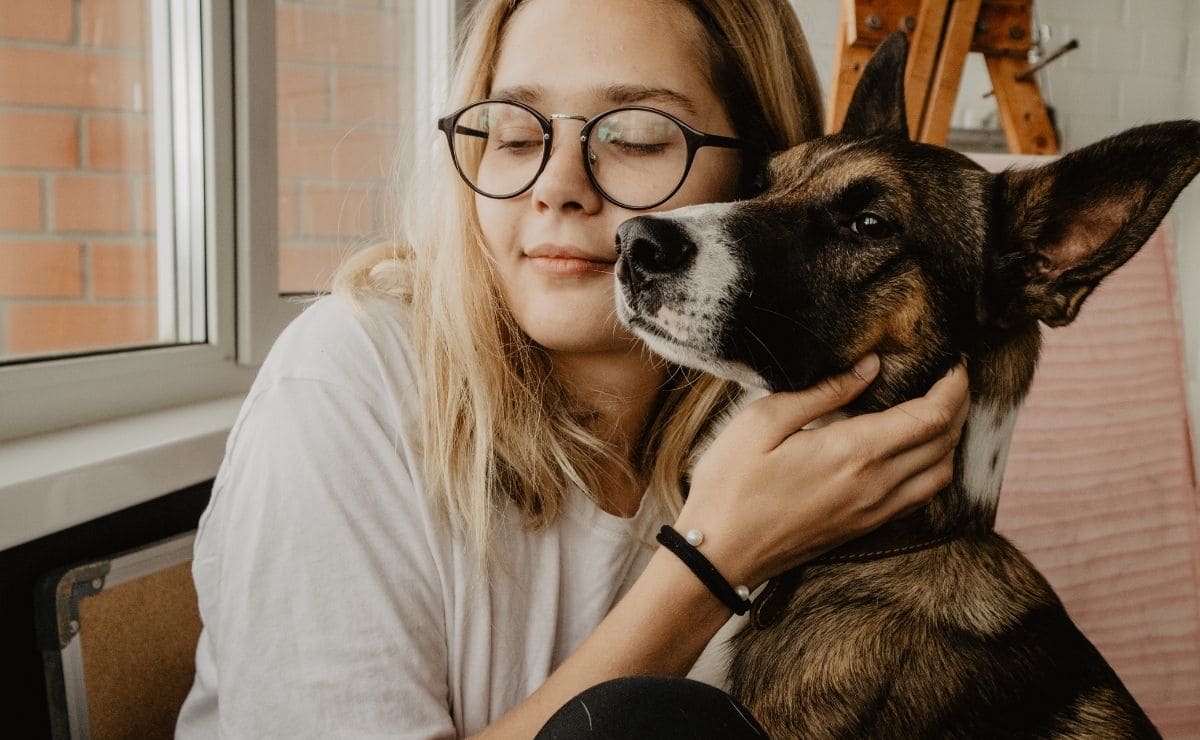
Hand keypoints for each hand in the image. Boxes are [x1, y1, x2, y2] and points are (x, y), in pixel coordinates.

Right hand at [676, 355, 969, 588]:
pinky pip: (919, 498)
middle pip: (945, 443)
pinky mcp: (864, 529)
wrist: (718, 556)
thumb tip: (868, 367)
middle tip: (950, 379)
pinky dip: (932, 469)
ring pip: (940, 475)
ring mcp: (873, 512)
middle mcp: (876, 485)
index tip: (954, 363)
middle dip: (957, 406)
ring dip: (949, 441)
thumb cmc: (731, 486)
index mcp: (854, 452)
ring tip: (937, 412)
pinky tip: (914, 453)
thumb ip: (821, 392)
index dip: (953, 387)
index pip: (931, 416)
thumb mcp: (762, 422)